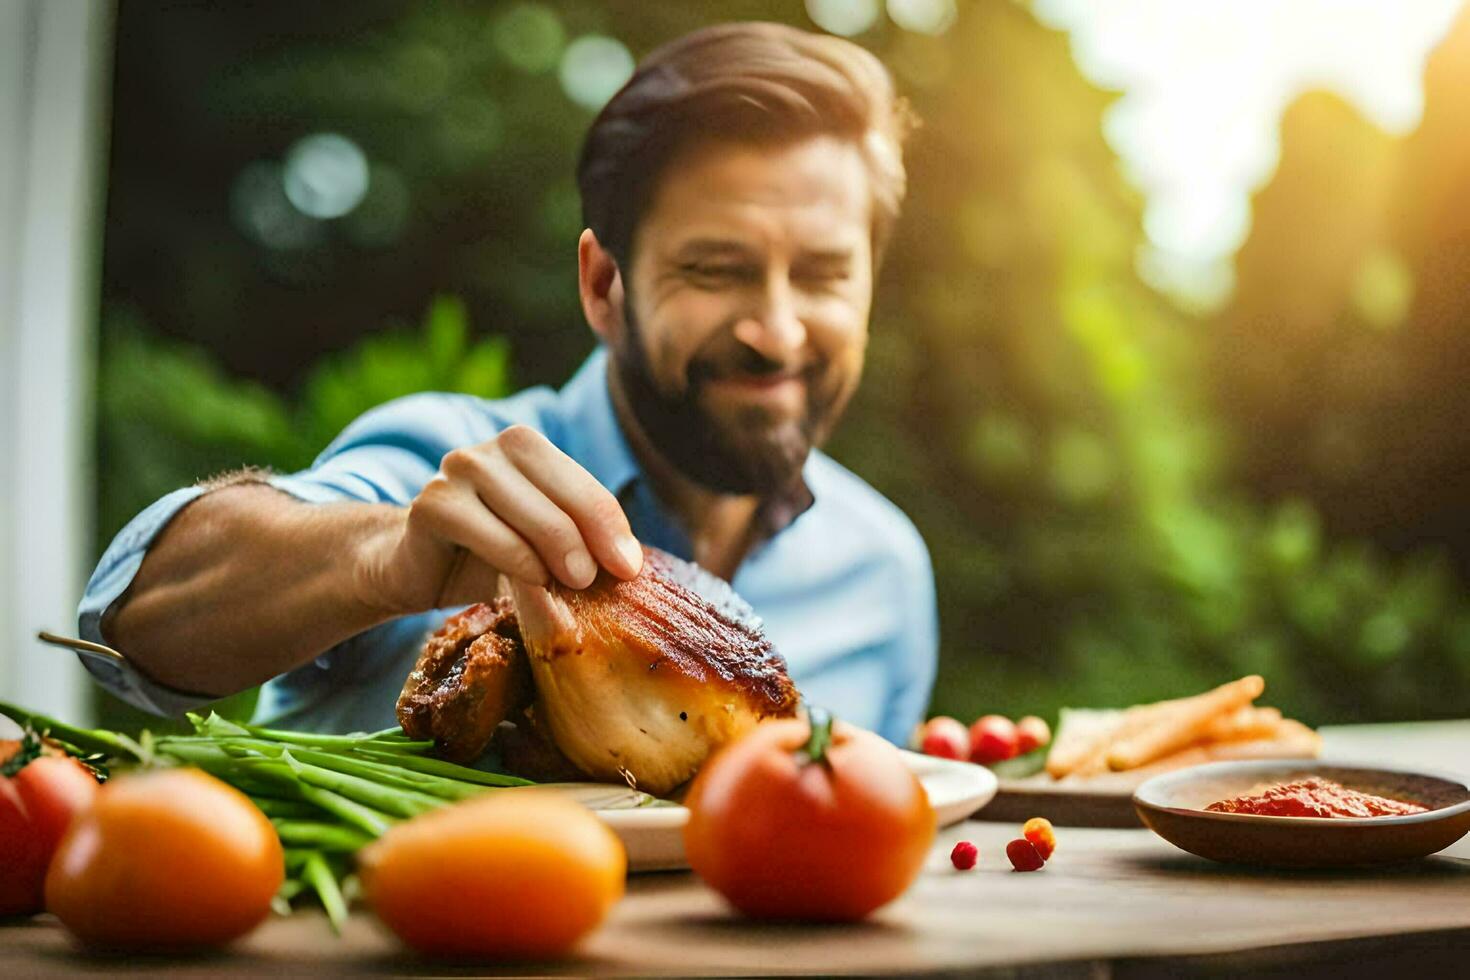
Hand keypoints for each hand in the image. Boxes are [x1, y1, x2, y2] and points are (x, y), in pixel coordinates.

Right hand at [365, 425, 642, 613]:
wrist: (417, 568)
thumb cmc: (490, 555)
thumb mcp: (543, 543)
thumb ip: (581, 538)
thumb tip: (632, 562)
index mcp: (526, 447)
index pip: (585, 486)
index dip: (612, 528)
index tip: (630, 569)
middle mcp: (491, 450)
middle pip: (561, 494)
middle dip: (590, 541)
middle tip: (600, 580)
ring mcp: (457, 470)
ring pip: (528, 513)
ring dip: (557, 553)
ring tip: (571, 584)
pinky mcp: (431, 503)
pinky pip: (487, 533)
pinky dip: (517, 560)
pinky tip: (530, 580)